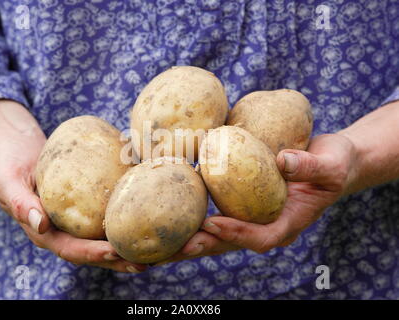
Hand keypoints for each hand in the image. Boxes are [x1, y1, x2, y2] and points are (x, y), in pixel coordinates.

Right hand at [0, 99, 144, 272]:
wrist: (19, 152)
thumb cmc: (11, 164)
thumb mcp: (8, 181)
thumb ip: (20, 203)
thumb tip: (41, 223)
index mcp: (45, 232)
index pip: (72, 250)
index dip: (94, 254)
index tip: (116, 252)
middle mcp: (65, 232)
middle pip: (95, 253)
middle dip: (121, 260)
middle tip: (148, 263)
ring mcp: (77, 223)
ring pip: (106, 240)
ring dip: (131, 247)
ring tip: (159, 251)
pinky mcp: (88, 209)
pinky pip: (109, 219)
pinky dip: (129, 222)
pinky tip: (150, 218)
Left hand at [157, 133, 356, 263]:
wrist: (328, 161)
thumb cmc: (335, 164)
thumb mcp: (331, 164)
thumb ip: (311, 165)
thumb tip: (283, 160)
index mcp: (289, 223)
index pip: (261, 237)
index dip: (238, 233)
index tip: (213, 224)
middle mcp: (266, 225)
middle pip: (230, 244)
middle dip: (201, 247)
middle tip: (172, 247)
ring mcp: (252, 218)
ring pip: (217, 235)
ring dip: (188, 239)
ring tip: (158, 243)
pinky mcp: (241, 205)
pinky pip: (214, 214)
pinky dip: (191, 216)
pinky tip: (167, 210)